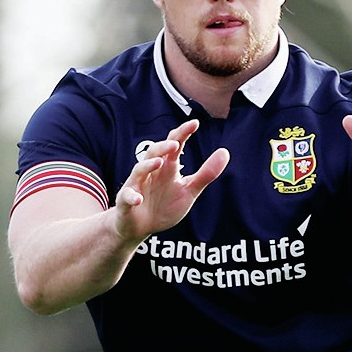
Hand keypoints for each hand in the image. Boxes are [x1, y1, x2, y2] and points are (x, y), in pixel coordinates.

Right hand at [113, 120, 229, 240]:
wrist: (141, 227)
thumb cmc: (164, 206)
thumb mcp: (189, 190)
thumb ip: (206, 173)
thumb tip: (225, 152)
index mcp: (167, 167)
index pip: (174, 145)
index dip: (183, 133)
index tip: (195, 123)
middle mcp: (151, 172)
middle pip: (154, 152)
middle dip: (163, 147)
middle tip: (176, 144)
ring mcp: (137, 185)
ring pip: (139, 170)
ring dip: (147, 165)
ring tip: (159, 162)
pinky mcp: (127, 201)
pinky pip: (127, 196)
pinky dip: (132, 196)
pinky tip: (138, 199)